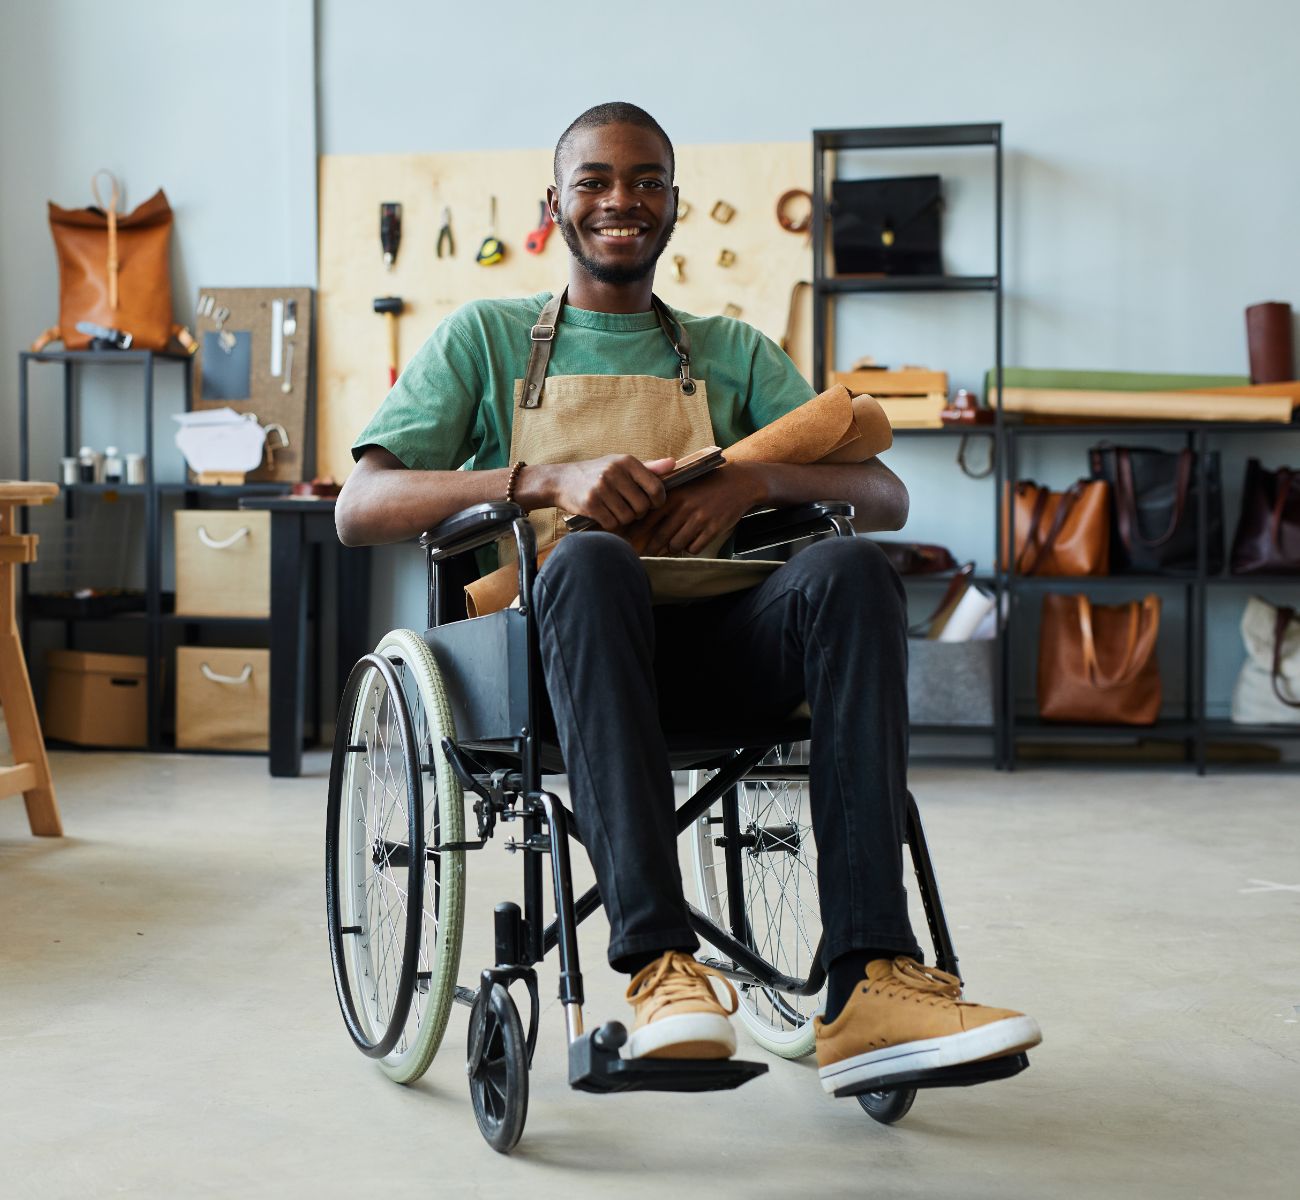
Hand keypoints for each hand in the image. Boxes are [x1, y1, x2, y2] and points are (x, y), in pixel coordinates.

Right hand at [545, 455, 674, 530]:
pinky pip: (612, 524)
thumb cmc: (597, 472)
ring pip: (628, 518)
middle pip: (642, 507)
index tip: (652, 503)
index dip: (658, 501)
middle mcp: (614, 472)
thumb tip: (674, 464)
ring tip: (615, 509)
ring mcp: (601, 488)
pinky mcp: (591, 504)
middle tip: (629, 508)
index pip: (656, 488)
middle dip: (639, 512)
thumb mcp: (621, 465)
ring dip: (624, 519)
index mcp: (627, 461)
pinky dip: (611, 524)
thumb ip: (649, 468)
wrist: (562, 480)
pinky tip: (604, 514)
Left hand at [636, 463, 767, 556]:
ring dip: (672, 548)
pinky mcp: (713, 529)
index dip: (636, 532)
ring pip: (676, 544)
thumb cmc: (706, 484)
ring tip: (671, 546)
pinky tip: (691, 542)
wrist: (739, 483)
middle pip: (660, 536)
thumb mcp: (684, 484)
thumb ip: (664, 498)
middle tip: (644, 554)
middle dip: (650, 548)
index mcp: (674, 495)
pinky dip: (690, 548)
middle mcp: (685, 507)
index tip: (628, 540)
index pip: (648, 518)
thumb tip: (642, 518)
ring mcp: (700, 519)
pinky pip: (694, 548)